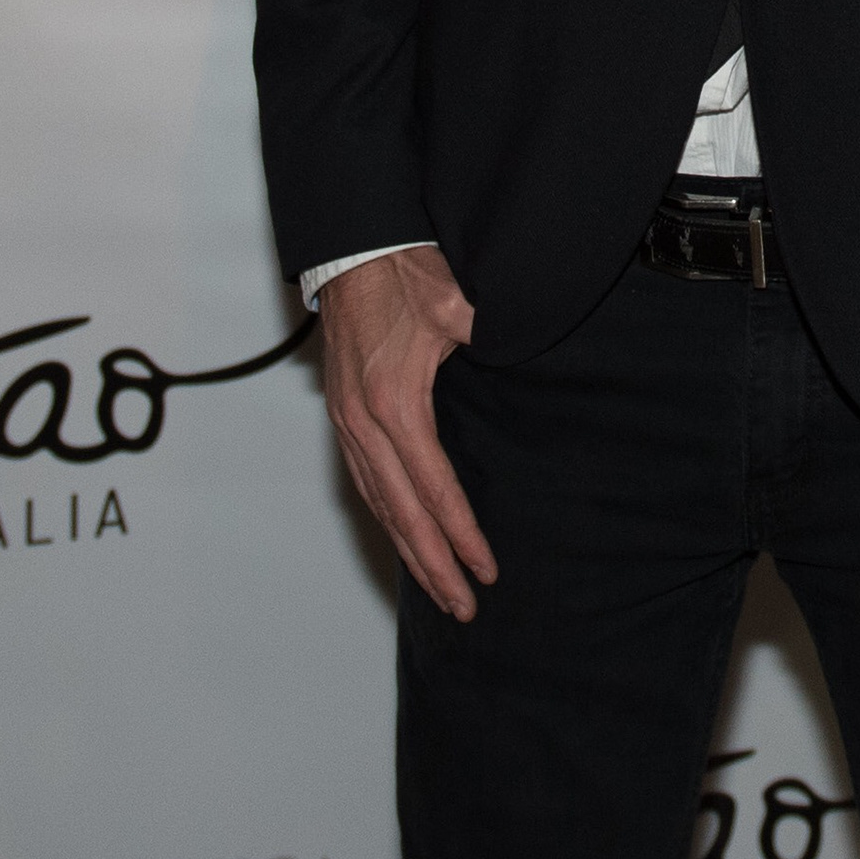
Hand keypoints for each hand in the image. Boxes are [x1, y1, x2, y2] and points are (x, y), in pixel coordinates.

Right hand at [319, 246, 494, 618]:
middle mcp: (364, 423)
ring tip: (439, 589)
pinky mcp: (344, 417)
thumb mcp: (455, 304)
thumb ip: (486, 334)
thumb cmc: (406, 275)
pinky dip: (387, 518)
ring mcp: (348, 423)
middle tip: (464, 606)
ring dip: (409, 550)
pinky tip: (406, 537)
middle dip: (433, 565)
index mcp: (395, 403)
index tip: (485, 569)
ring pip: (378, 504)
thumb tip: (515, 350)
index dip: (460, 534)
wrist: (353, 251)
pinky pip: (366, 482)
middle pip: (401, 513)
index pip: (434, 488)